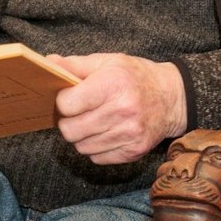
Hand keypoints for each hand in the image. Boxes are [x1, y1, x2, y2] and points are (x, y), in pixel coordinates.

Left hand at [47, 53, 187, 164]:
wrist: (173, 98)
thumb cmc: (135, 77)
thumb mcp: (108, 62)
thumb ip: (75, 64)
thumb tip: (48, 62)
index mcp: (113, 84)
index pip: (67, 104)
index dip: (63, 101)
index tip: (70, 97)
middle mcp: (122, 110)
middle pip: (70, 130)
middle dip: (68, 122)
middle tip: (78, 113)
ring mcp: (129, 134)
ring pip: (81, 147)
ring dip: (82, 136)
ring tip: (93, 122)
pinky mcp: (134, 151)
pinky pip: (97, 158)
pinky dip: (96, 148)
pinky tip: (105, 133)